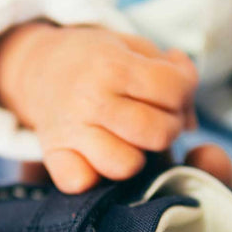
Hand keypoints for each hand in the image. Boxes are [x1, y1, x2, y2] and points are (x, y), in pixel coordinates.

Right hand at [0, 23, 197, 192]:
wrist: (41, 68)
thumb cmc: (98, 61)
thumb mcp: (136, 49)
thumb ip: (174, 77)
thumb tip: (190, 122)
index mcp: (113, 65)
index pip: (174, 89)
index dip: (184, 91)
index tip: (170, 92)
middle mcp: (90, 99)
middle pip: (157, 132)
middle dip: (167, 127)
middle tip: (153, 119)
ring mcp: (70, 130)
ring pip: (126, 165)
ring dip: (136, 156)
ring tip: (128, 141)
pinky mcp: (54, 154)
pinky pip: (79, 183)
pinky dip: (93, 177)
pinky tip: (98, 159)